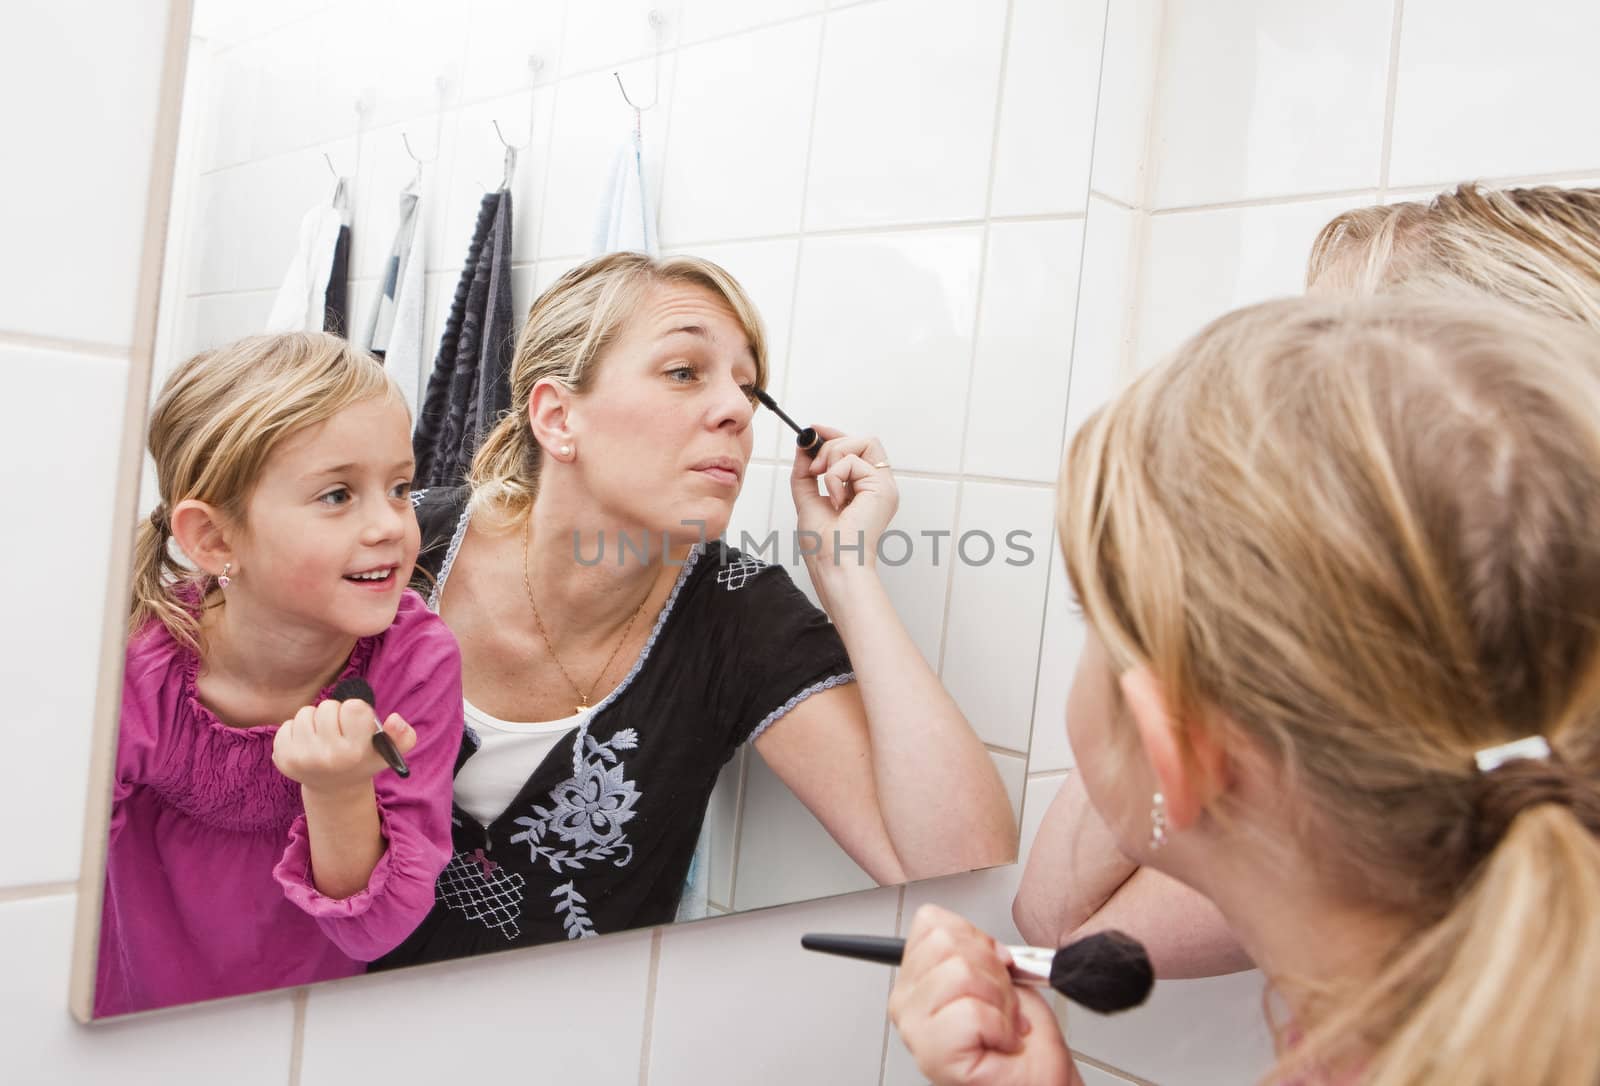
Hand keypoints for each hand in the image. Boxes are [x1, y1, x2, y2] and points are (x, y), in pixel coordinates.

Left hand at [272, 698, 417, 794]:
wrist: (334, 788)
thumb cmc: (363, 760)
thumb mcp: (389, 751)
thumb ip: (403, 735)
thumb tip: (394, 719)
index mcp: (354, 752)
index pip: (354, 706)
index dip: (357, 712)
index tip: (356, 726)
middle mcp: (326, 757)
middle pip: (328, 707)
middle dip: (335, 714)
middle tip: (339, 733)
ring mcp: (301, 758)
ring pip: (306, 713)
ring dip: (315, 720)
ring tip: (323, 737)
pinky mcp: (282, 758)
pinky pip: (287, 724)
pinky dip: (297, 730)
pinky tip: (308, 744)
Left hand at [789, 425, 898, 575]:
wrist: (833, 563)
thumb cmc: (824, 545)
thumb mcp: (807, 498)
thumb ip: (805, 472)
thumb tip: (804, 446)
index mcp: (864, 491)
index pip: (856, 450)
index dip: (835, 436)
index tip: (813, 431)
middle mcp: (877, 486)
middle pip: (862, 441)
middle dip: (832, 445)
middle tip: (816, 469)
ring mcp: (883, 486)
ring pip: (862, 442)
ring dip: (834, 457)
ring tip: (825, 482)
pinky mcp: (883, 487)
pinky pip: (854, 460)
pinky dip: (835, 475)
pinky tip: (836, 499)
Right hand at [889, 905, 1079, 1085]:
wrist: (1039, 1079)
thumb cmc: (1021, 1038)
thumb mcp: (997, 971)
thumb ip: (972, 944)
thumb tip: (969, 934)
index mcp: (916, 976)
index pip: (931, 922)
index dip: (977, 941)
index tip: (994, 971)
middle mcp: (906, 1001)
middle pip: (945, 943)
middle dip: (991, 971)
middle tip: (1000, 1004)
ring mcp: (915, 1029)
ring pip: (959, 973)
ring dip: (1000, 1001)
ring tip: (1002, 1024)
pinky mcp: (933, 1054)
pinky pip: (971, 1012)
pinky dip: (1000, 1026)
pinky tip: (1000, 1042)